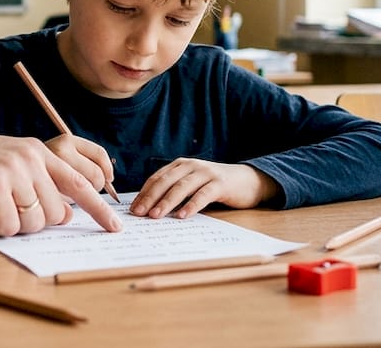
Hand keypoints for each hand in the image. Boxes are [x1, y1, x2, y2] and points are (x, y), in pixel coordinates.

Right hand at [0, 131, 122, 236]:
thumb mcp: (10, 164)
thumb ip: (39, 183)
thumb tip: (66, 214)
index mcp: (37, 151)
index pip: (80, 182)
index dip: (99, 208)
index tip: (113, 226)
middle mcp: (30, 157)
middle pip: (56, 213)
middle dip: (33, 221)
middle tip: (6, 207)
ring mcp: (13, 171)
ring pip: (34, 223)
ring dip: (11, 223)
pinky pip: (10, 227)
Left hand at [130, 159, 279, 218]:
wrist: (247, 180)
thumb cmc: (215, 186)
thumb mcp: (192, 184)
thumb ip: (175, 191)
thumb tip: (150, 208)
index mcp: (180, 165)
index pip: (157, 178)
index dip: (144, 193)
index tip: (133, 208)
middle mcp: (191, 165)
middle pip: (166, 181)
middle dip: (150, 197)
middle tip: (139, 213)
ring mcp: (206, 173)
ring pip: (182, 187)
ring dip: (167, 202)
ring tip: (156, 215)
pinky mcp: (220, 183)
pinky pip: (203, 194)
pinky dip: (191, 205)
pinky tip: (182, 216)